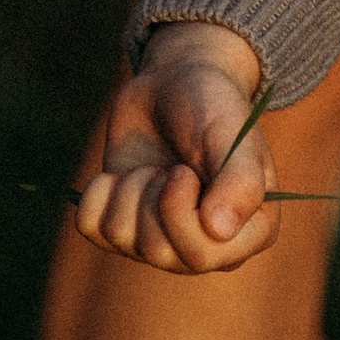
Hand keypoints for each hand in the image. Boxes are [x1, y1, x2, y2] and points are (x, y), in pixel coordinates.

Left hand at [69, 22, 278, 273]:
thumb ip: (238, 180)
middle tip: (167, 167)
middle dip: (151, 196)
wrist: (175, 83)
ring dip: (128, 189)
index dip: (178, 212)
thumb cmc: (213, 105)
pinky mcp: (123, 226)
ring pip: (121, 238)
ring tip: (152, 167)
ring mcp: (162, 240)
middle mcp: (208, 246)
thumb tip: (220, 231)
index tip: (182, 171)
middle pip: (158, 252)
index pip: (201, 255)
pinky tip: (121, 175)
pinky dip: (98, 192)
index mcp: (249, 232)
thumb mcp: (230, 133)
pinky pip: (90, 228)